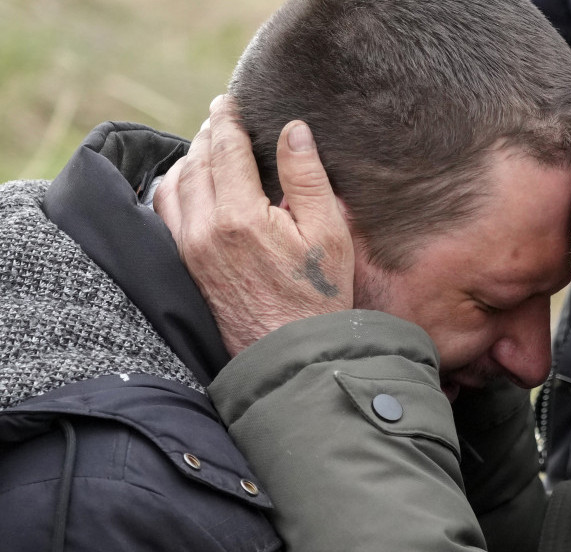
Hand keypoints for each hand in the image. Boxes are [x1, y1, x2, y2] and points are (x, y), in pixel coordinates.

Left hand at [155, 95, 354, 355]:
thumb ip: (307, 178)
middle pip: (197, 162)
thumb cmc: (318, 296)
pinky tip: (188, 185)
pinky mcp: (185, 267)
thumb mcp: (328, 233)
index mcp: (240, 215)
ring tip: (206, 146)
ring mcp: (188, 249)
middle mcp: (204, 228)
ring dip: (189, 158)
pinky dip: (173, 187)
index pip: (227, 149)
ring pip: (174, 185)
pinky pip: (165, 213)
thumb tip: (294, 130)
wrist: (288, 354)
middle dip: (209, 134)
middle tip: (220, 117)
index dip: (228, 119)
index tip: (229, 102)